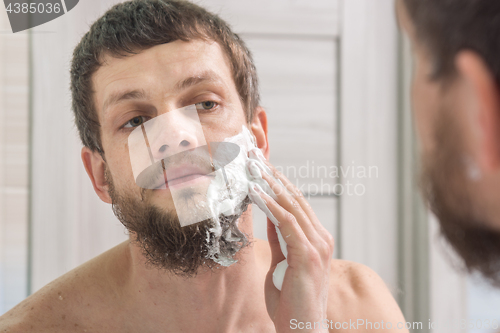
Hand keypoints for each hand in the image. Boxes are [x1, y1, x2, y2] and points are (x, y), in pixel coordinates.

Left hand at [255, 161, 334, 332]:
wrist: (301, 329)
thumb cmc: (291, 300)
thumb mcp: (283, 263)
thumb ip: (280, 240)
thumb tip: (270, 217)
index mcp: (316, 239)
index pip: (297, 203)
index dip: (279, 183)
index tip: (261, 166)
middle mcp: (320, 238)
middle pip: (294, 198)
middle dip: (273, 176)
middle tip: (254, 157)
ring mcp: (317, 245)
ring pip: (291, 205)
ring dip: (270, 183)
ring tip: (252, 167)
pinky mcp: (307, 255)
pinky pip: (286, 222)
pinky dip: (270, 204)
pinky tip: (256, 191)